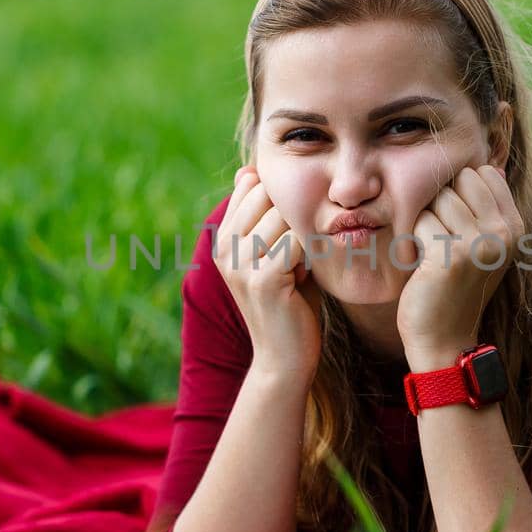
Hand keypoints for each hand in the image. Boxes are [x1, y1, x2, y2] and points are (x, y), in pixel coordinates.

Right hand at [213, 166, 322, 383]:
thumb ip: (265, 217)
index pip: (251, 185)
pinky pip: (295, 242)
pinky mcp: (263, 280)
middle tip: (303, 248)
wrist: (286, 359)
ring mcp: (240, 265)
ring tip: (303, 265)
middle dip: (295, 213)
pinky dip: (309, 254)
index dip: (281, 198)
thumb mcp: (275, 253)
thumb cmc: (289, 303)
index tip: (294, 226)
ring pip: (283, 216)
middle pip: (268, 195)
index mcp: (223, 240)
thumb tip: (248, 172)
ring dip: (304, 236)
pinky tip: (305, 276)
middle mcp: (224, 249)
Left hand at [396, 164, 524, 370]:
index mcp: (516, 227)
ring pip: (438, 198)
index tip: (455, 221)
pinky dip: (413, 238)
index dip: (460, 190)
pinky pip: (421, 220)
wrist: (445, 339)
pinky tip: (421, 263)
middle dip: (441, 202)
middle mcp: (504, 233)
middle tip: (441, 237)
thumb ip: (489, 208)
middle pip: (460, 180)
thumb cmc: (457, 288)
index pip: (484, 173)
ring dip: (425, 221)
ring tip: (432, 252)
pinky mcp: (452, 256)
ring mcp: (480, 244)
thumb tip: (492, 165)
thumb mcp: (485, 246)